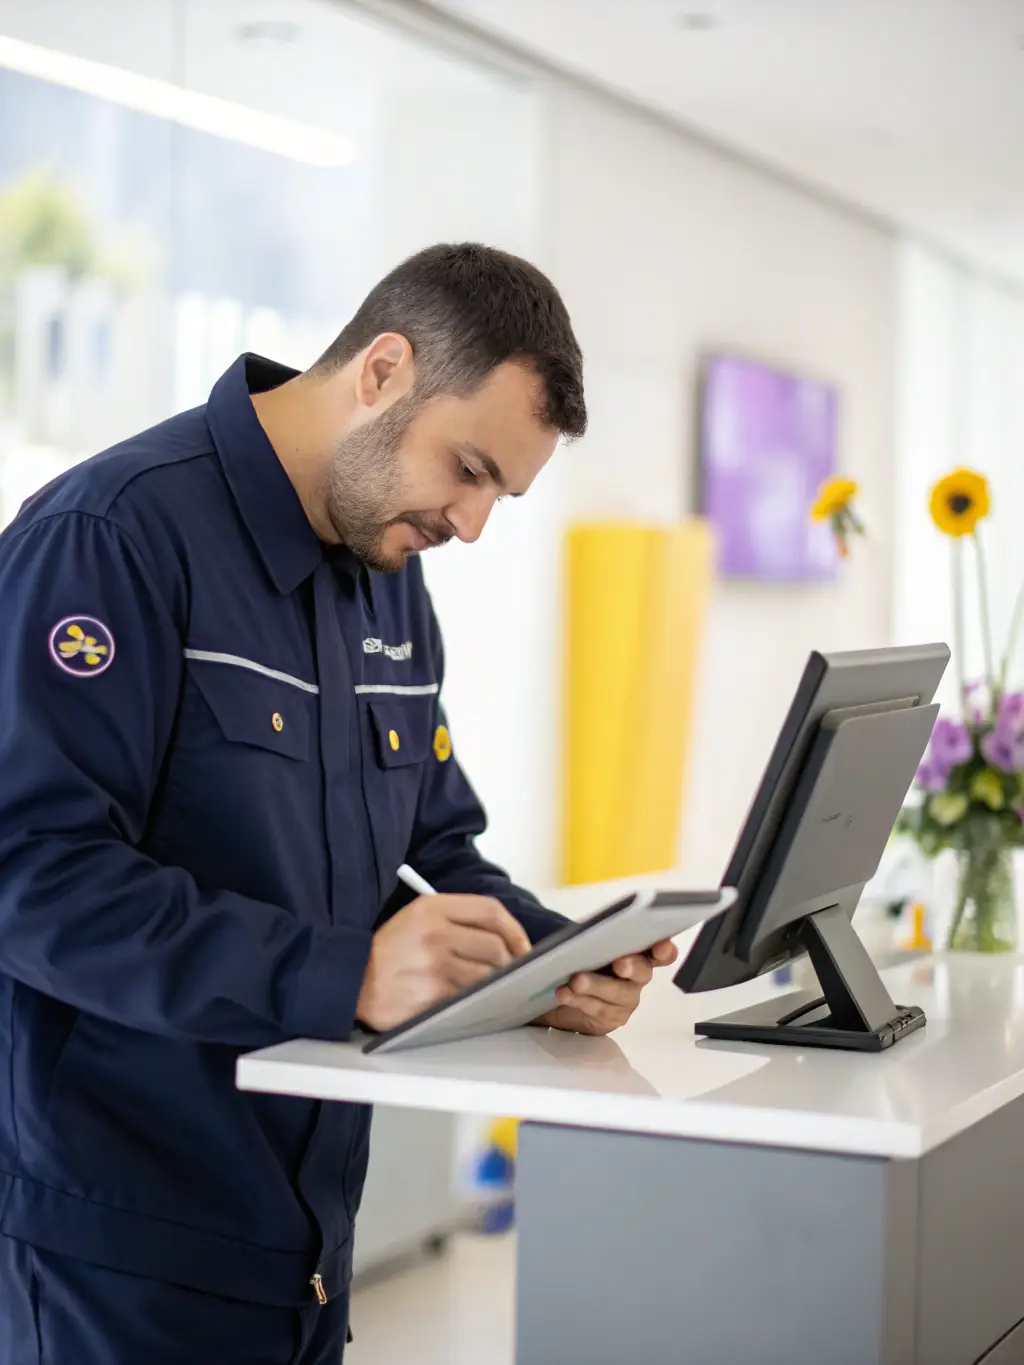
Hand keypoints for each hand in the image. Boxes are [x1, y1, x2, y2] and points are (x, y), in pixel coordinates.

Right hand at [356, 894, 530, 1032]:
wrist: (351, 979)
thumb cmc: (389, 950)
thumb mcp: (416, 918)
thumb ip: (456, 919)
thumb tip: (505, 937)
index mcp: (432, 907)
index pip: (490, 910)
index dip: (514, 929)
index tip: (522, 945)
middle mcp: (434, 933)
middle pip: (495, 945)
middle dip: (511, 962)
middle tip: (514, 972)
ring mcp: (434, 965)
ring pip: (487, 975)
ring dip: (496, 984)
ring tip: (494, 988)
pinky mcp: (431, 995)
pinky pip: (470, 997)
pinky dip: (478, 1001)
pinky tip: (475, 1002)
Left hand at [533, 939, 678, 1036]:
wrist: (567, 988)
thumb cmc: (585, 955)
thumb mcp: (590, 941)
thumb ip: (597, 934)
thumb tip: (585, 930)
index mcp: (640, 951)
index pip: (661, 951)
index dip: (664, 949)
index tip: (659, 946)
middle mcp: (638, 975)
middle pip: (642, 972)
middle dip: (632, 966)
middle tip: (620, 964)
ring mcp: (626, 998)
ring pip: (617, 993)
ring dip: (596, 986)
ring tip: (576, 981)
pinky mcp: (611, 1017)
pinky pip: (597, 1009)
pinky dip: (579, 1000)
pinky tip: (564, 993)